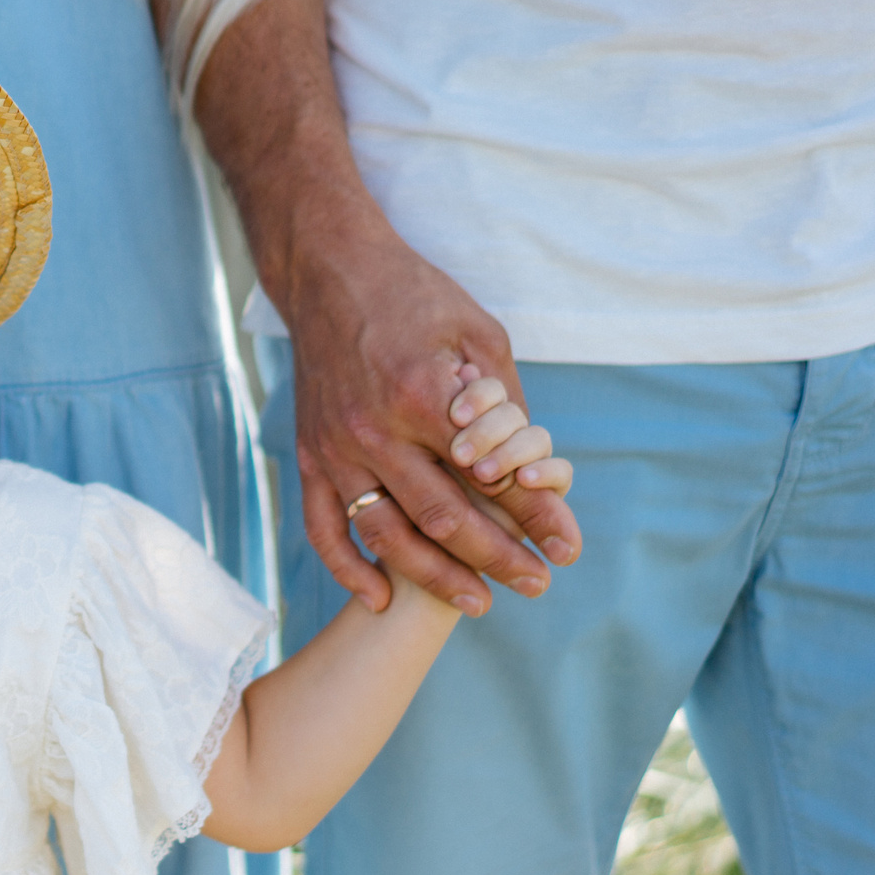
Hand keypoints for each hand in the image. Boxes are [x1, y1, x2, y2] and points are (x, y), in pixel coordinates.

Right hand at [287, 231, 582, 615]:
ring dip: (434, 577)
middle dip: (497, 559)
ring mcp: (334, 449)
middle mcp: (374, 430)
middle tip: (537, 585)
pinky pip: (323, 528)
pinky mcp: (307, 456)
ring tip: (478, 603)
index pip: (491, 476)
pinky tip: (381, 598)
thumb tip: (535, 469)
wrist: (328, 272)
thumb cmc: (414, 297)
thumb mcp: (479, 335)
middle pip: (443, 518)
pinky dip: (349, 569)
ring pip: (386, 535)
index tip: (568, 547)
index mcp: (422, 394)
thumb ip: (506, 405)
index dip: (535, 515)